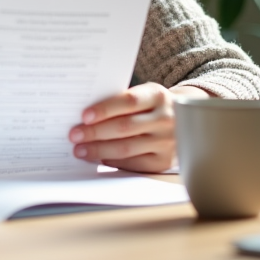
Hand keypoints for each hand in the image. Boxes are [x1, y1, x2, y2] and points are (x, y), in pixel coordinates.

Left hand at [69, 84, 207, 172]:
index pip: (128, 101)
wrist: (185, 121)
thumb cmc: (152, 106)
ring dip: (99, 150)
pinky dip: (113, 161)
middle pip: (124, 127)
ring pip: (126, 148)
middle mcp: (165, 119)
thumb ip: (121, 102)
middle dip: (95, 132)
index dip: (105, 109)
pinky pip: (133, 164)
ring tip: (80, 150)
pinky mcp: (163, 162)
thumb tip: (86, 116)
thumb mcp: (144, 95)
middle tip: (74, 135)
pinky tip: (99, 158)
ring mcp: (166, 142)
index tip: (84, 116)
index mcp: (157, 96)